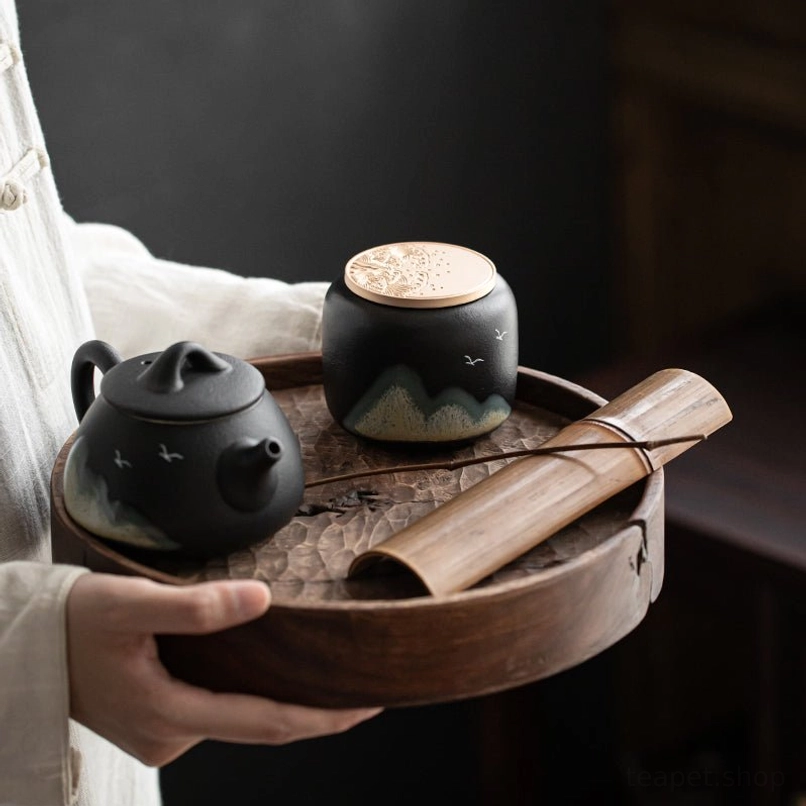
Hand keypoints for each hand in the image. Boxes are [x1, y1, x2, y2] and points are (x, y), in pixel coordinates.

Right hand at [66, 573, 381, 766]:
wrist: (24, 646)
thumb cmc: (71, 622)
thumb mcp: (129, 605)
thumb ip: (194, 608)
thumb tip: (262, 601)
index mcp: (168, 713)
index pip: (265, 723)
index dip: (320, 717)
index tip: (365, 705)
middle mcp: (170, 735)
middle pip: (260, 728)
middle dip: (315, 714)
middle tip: (365, 693)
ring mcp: (163, 732)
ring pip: (240, 719)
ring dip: (283, 701)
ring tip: (329, 676)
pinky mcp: (159, 720)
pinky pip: (219, 711)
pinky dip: (251, 695)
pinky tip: (274, 670)